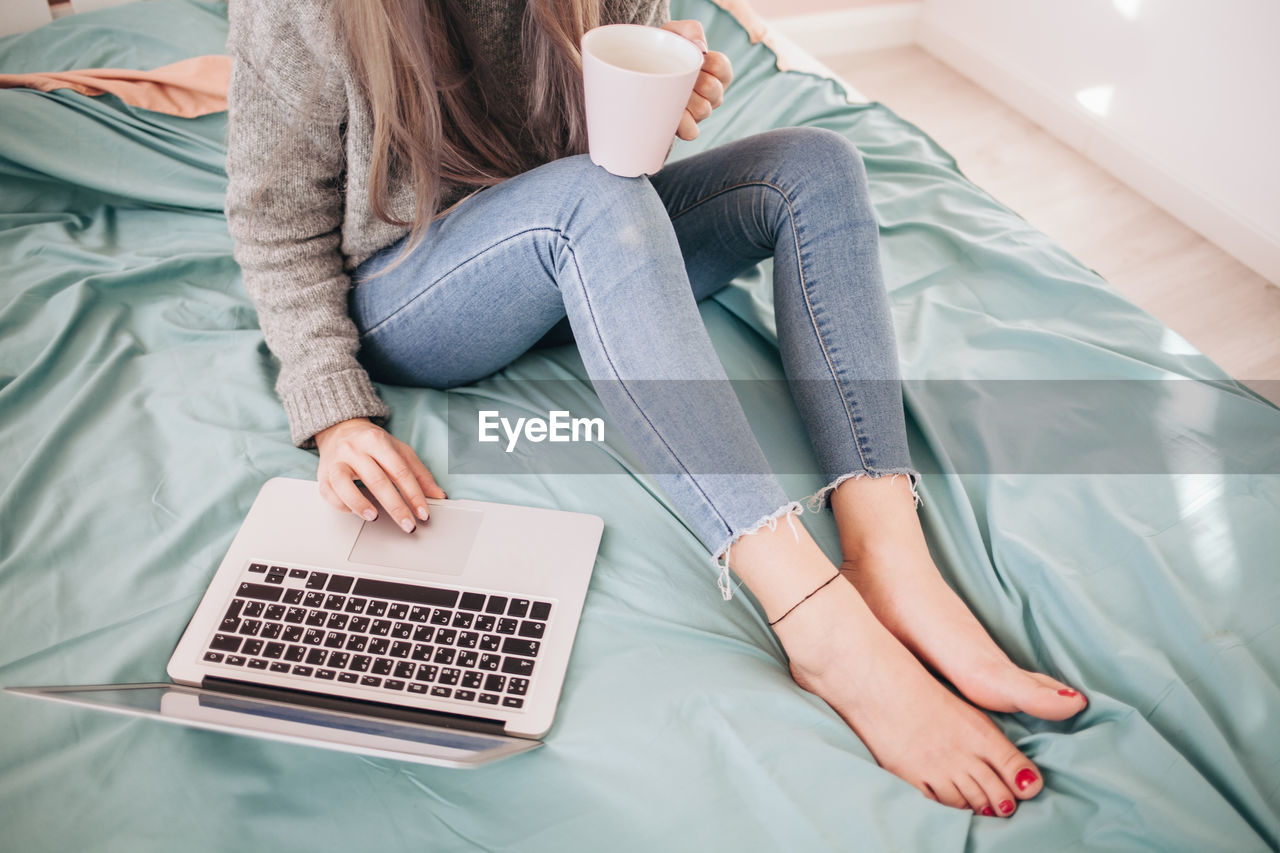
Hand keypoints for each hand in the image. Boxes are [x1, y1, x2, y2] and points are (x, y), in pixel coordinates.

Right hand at [313, 417, 446, 532]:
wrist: (340, 429)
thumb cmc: (372, 443)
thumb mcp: (399, 451)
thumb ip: (419, 473)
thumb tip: (437, 495)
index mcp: (377, 441)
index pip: (400, 470)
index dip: (414, 494)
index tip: (423, 513)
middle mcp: (354, 449)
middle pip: (377, 480)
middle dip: (396, 506)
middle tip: (408, 525)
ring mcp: (336, 462)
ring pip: (344, 484)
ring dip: (360, 504)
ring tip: (375, 517)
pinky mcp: (323, 474)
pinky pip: (330, 493)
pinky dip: (343, 505)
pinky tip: (356, 511)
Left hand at [660, 19, 732, 140]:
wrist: (637, 68)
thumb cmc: (663, 50)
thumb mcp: (675, 32)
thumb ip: (692, 30)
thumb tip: (701, 49)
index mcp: (717, 72)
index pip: (722, 67)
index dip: (707, 62)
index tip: (692, 57)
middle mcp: (713, 94)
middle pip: (713, 90)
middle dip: (693, 81)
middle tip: (675, 75)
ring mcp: (700, 112)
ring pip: (703, 110)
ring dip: (685, 100)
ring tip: (668, 92)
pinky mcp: (685, 128)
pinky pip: (692, 133)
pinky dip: (682, 124)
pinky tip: (669, 112)